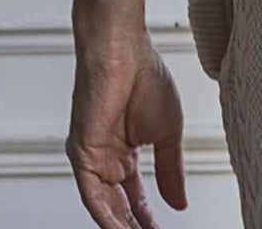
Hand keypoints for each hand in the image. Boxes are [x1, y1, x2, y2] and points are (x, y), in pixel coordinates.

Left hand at [66, 28, 187, 227]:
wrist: (125, 51)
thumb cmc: (146, 77)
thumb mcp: (168, 132)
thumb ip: (171, 170)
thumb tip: (179, 204)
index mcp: (126, 152)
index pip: (135, 196)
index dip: (148, 219)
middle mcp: (107, 160)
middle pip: (120, 206)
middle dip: (135, 228)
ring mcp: (93, 159)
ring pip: (105, 206)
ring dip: (121, 227)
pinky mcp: (82, 155)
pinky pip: (92, 195)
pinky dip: (106, 216)